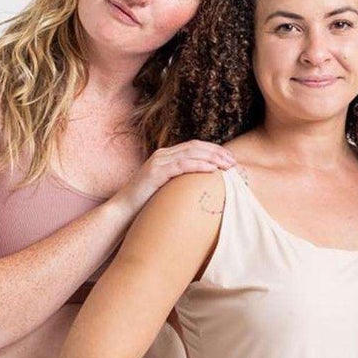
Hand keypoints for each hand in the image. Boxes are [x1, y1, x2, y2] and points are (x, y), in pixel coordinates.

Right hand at [113, 140, 237, 215]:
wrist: (124, 210)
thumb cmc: (147, 204)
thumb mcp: (168, 190)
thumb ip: (182, 184)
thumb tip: (202, 191)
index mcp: (167, 157)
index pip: (194, 147)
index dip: (213, 150)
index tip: (230, 159)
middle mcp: (163, 155)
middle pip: (195, 147)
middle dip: (217, 152)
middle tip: (233, 161)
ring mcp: (159, 161)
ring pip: (190, 153)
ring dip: (212, 157)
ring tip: (228, 164)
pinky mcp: (156, 172)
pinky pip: (182, 165)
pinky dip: (199, 165)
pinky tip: (212, 169)